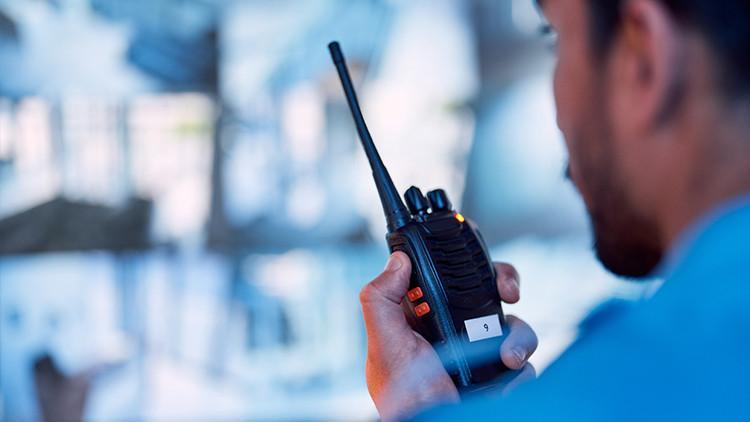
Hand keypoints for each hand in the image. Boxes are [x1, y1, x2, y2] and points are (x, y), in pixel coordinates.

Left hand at [360, 252, 537, 420]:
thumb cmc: (402, 396)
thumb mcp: (385, 344)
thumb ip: (381, 298)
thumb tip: (397, 259)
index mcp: (425, 313)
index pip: (450, 273)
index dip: (468, 261)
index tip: (479, 264)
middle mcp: (455, 327)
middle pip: (491, 290)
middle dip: (507, 285)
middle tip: (510, 296)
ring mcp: (480, 352)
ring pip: (515, 325)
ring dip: (519, 338)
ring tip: (507, 359)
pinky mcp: (500, 375)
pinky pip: (524, 362)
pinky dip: (520, 373)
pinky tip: (502, 386)